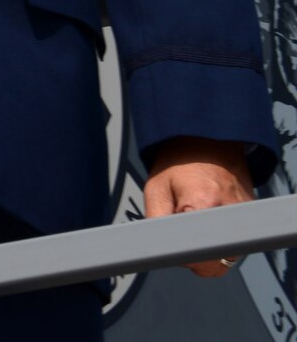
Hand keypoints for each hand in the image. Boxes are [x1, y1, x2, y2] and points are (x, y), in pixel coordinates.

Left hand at [144, 136, 255, 277]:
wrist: (207, 141)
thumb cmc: (177, 164)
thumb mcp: (155, 189)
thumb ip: (157, 222)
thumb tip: (163, 250)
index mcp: (202, 204)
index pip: (198, 257)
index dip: (183, 257)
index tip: (174, 246)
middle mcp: (229, 212)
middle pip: (216, 263)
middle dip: (196, 257)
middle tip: (182, 232)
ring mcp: (244, 215)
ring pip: (227, 257)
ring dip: (210, 250)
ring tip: (195, 222)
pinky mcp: (250, 215)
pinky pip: (235, 243)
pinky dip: (221, 240)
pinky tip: (208, 219)